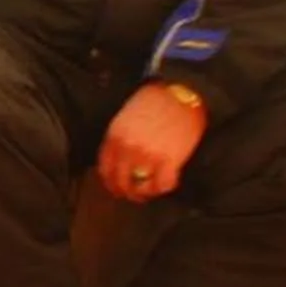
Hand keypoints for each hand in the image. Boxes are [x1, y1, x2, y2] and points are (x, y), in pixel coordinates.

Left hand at [95, 83, 205, 202]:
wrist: (180, 92)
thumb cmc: (155, 100)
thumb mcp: (126, 115)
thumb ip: (121, 136)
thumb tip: (122, 156)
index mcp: (114, 136)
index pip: (104, 167)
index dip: (109, 181)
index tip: (115, 185)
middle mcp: (126, 149)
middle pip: (119, 181)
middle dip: (125, 191)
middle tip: (132, 194)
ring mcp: (146, 156)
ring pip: (139, 187)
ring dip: (144, 193)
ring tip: (149, 192)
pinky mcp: (168, 161)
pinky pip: (162, 185)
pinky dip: (163, 188)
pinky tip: (166, 183)